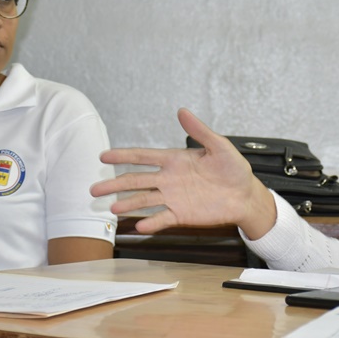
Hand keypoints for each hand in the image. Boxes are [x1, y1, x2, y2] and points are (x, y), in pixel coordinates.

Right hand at [90, 108, 277, 238]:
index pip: (143, 157)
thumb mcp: (219, 146)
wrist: (245, 195)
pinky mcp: (181, 214)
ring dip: (128, 204)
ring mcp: (173, 197)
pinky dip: (151, 222)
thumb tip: (182, 111)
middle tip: (94, 188)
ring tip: (111, 208)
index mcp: (175, 160)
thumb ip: (200, 131)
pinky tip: (139, 226)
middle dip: (114, 184)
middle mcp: (169, 179)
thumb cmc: (234, 169)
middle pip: (136, 181)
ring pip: (144, 200)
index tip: (103, 157)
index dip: (123, 156)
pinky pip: (162, 218)